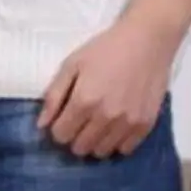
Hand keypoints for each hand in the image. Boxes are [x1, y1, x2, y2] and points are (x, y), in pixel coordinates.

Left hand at [38, 17, 178, 157]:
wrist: (149, 37)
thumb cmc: (106, 49)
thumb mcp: (72, 64)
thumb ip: (54, 96)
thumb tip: (41, 125)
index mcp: (84, 101)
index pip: (60, 136)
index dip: (59, 128)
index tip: (66, 118)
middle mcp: (105, 116)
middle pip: (79, 148)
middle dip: (76, 137)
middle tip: (83, 121)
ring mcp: (126, 123)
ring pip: (100, 152)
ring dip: (96, 142)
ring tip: (100, 124)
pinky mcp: (144, 125)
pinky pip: (124, 150)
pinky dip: (118, 142)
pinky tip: (117, 127)